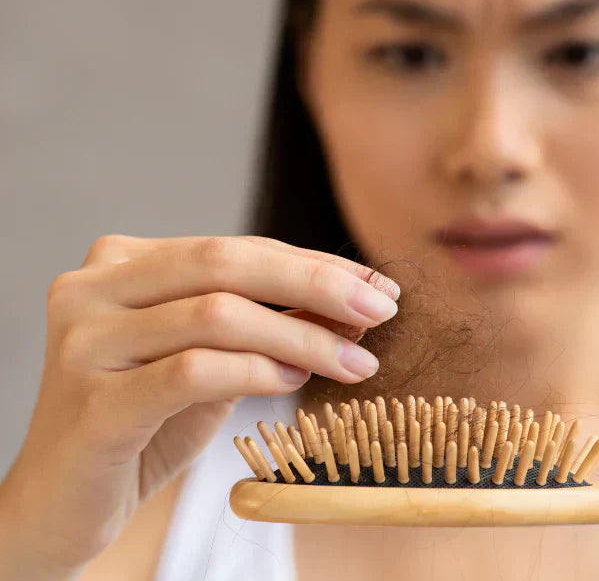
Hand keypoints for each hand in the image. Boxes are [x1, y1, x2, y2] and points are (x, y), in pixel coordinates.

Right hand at [0, 235, 399, 576]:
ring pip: (217, 315)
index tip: (375, 285)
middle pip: (226, 265)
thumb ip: (268, 325)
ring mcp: (85, 342)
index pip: (235, 249)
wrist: (64, 501)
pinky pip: (195, 372)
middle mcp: (94, 289)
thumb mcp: (214, 361)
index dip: (313, 265)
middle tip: (381, 309)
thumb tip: (352, 301)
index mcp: (122, 264)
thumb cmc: (145, 425)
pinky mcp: (93, 402)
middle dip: (317, 284)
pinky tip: (294, 384)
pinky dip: (258, 373)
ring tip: (350, 361)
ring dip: (302, 338)